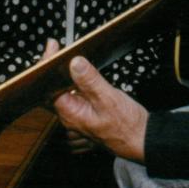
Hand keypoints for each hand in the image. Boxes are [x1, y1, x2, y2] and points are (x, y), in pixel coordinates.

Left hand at [40, 38, 147, 162]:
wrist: (141, 140)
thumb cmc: (127, 126)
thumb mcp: (108, 98)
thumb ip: (90, 80)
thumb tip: (74, 63)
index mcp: (70, 113)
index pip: (49, 86)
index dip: (47, 65)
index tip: (52, 48)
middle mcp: (70, 116)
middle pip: (53, 88)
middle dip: (52, 67)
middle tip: (56, 48)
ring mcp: (78, 115)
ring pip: (64, 91)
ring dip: (64, 74)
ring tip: (65, 56)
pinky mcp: (86, 113)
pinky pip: (74, 95)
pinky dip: (74, 82)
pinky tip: (80, 72)